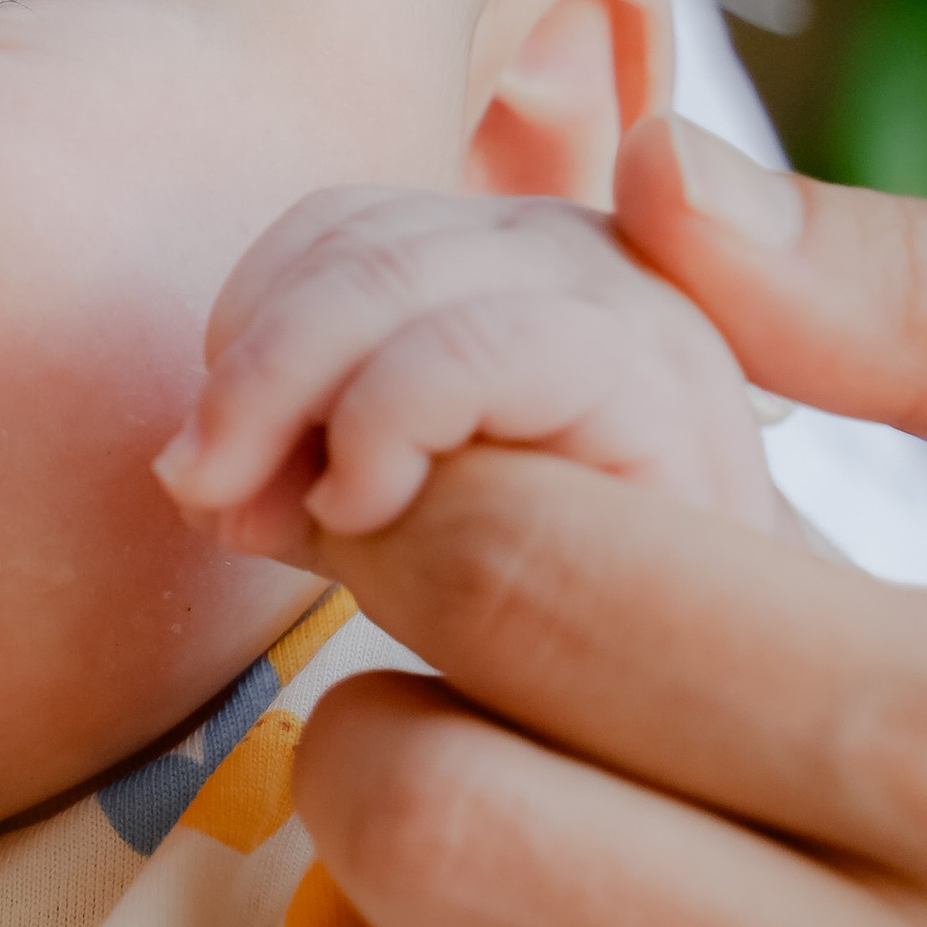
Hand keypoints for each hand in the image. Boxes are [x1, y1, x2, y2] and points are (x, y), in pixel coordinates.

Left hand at [155, 180, 776, 558]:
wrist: (734, 701)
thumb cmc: (568, 620)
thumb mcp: (405, 519)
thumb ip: (306, 466)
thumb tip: (192, 475)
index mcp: (519, 260)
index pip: (341, 226)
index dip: (250, 330)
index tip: (213, 460)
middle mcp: (586, 250)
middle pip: (356, 245)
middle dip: (249, 375)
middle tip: (201, 493)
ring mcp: (632, 302)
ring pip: (392, 280)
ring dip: (291, 402)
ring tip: (282, 523)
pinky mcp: (657, 377)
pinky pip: (470, 349)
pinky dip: (381, 424)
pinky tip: (363, 515)